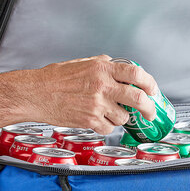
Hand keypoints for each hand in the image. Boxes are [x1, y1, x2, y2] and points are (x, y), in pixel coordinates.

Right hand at [24, 55, 157, 134]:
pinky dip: (106, 125)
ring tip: (107, 111)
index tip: (153, 90)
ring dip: (120, 116)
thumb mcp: (83, 63)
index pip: (136, 73)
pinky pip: (109, 127)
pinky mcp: (90, 120)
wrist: (36, 94)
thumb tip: (121, 71)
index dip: (150, 83)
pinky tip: (96, 119)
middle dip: (148, 108)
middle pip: (137, 98)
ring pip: (123, 116)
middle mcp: (102, 86)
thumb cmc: (55, 79)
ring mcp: (97, 104)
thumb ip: (104, 66)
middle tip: (150, 112)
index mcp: (102, 68)